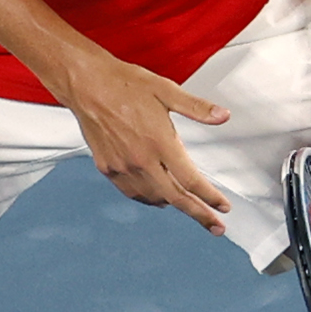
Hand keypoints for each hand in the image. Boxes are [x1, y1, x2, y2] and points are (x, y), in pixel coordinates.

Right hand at [61, 57, 232, 229]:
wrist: (86, 84)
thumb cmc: (125, 84)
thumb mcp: (167, 90)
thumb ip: (197, 108)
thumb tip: (223, 116)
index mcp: (159, 142)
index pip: (191, 180)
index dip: (210, 197)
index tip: (224, 207)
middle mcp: (141, 159)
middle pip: (175, 197)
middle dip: (199, 214)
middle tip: (216, 227)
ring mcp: (122, 166)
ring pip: (153, 197)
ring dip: (173, 205)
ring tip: (190, 207)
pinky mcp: (107, 167)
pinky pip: (131, 192)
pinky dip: (148, 198)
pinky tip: (157, 197)